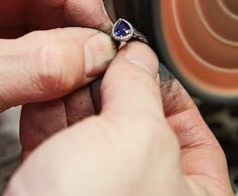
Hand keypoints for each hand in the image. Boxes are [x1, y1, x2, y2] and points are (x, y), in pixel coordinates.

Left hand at [0, 0, 115, 186]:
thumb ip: (36, 63)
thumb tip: (94, 49)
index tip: (96, 19)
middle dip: (68, 18)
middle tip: (97, 46)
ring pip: (33, 18)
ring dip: (63, 43)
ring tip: (85, 64)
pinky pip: (24, 48)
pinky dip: (49, 64)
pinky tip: (64, 77)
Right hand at [6, 42, 232, 195]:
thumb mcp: (136, 137)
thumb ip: (140, 87)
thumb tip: (138, 56)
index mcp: (191, 194)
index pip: (190, 125)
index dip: (164, 83)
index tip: (140, 57)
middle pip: (136, 122)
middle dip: (113, 84)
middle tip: (99, 56)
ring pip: (92, 131)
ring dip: (77, 94)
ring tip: (70, 65)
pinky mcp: (58, 194)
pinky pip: (58, 145)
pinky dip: (50, 115)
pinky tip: (46, 91)